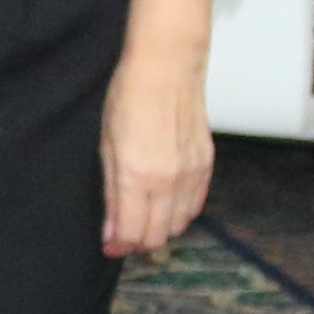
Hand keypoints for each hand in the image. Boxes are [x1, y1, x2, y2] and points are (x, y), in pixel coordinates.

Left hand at [101, 43, 213, 260]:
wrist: (167, 68)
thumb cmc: (129, 98)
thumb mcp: (106, 145)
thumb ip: (111, 192)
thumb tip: (111, 231)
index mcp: (136, 176)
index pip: (131, 232)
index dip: (118, 245)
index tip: (109, 245)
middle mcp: (168, 181)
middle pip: (157, 236)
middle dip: (137, 243)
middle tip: (123, 235)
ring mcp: (191, 174)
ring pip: (179, 225)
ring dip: (159, 229)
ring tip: (142, 218)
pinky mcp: (206, 165)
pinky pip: (195, 205)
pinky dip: (179, 213)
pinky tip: (165, 204)